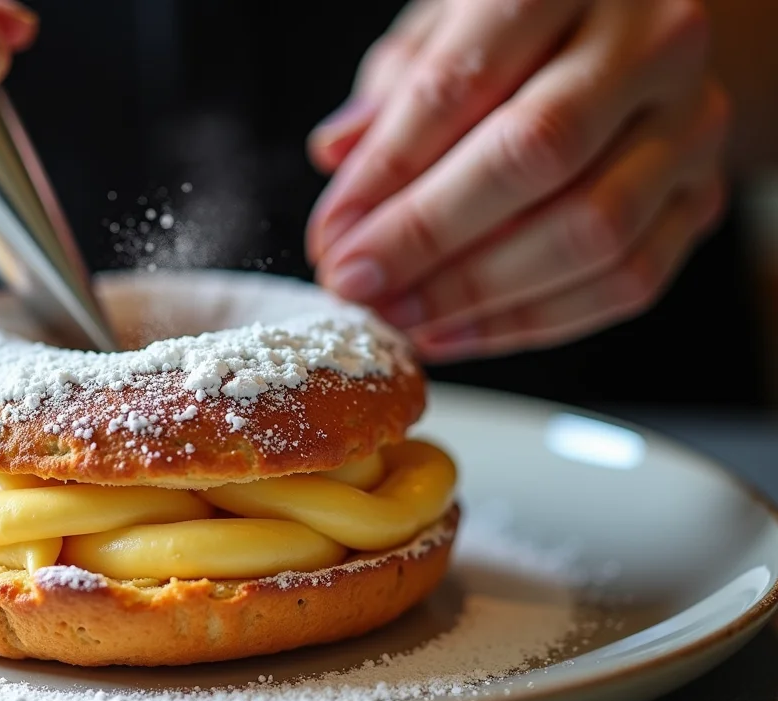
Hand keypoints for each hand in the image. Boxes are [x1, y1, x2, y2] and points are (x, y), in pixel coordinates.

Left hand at [306, 0, 728, 361]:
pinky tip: (450, 332)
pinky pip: (624, 282)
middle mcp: (651, 43)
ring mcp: (692, 123)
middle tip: (357, 282)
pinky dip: (527, 322)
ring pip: (590, 231)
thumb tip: (336, 154)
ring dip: (475, 292)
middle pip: (535, 155)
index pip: (465, 82)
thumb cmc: (523, 34)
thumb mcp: (445, 32)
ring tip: (395, 315)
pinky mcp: (702, 198)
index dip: (388, 171)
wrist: (639, 38)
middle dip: (427, 236)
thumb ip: (395, 94)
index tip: (333, 233)